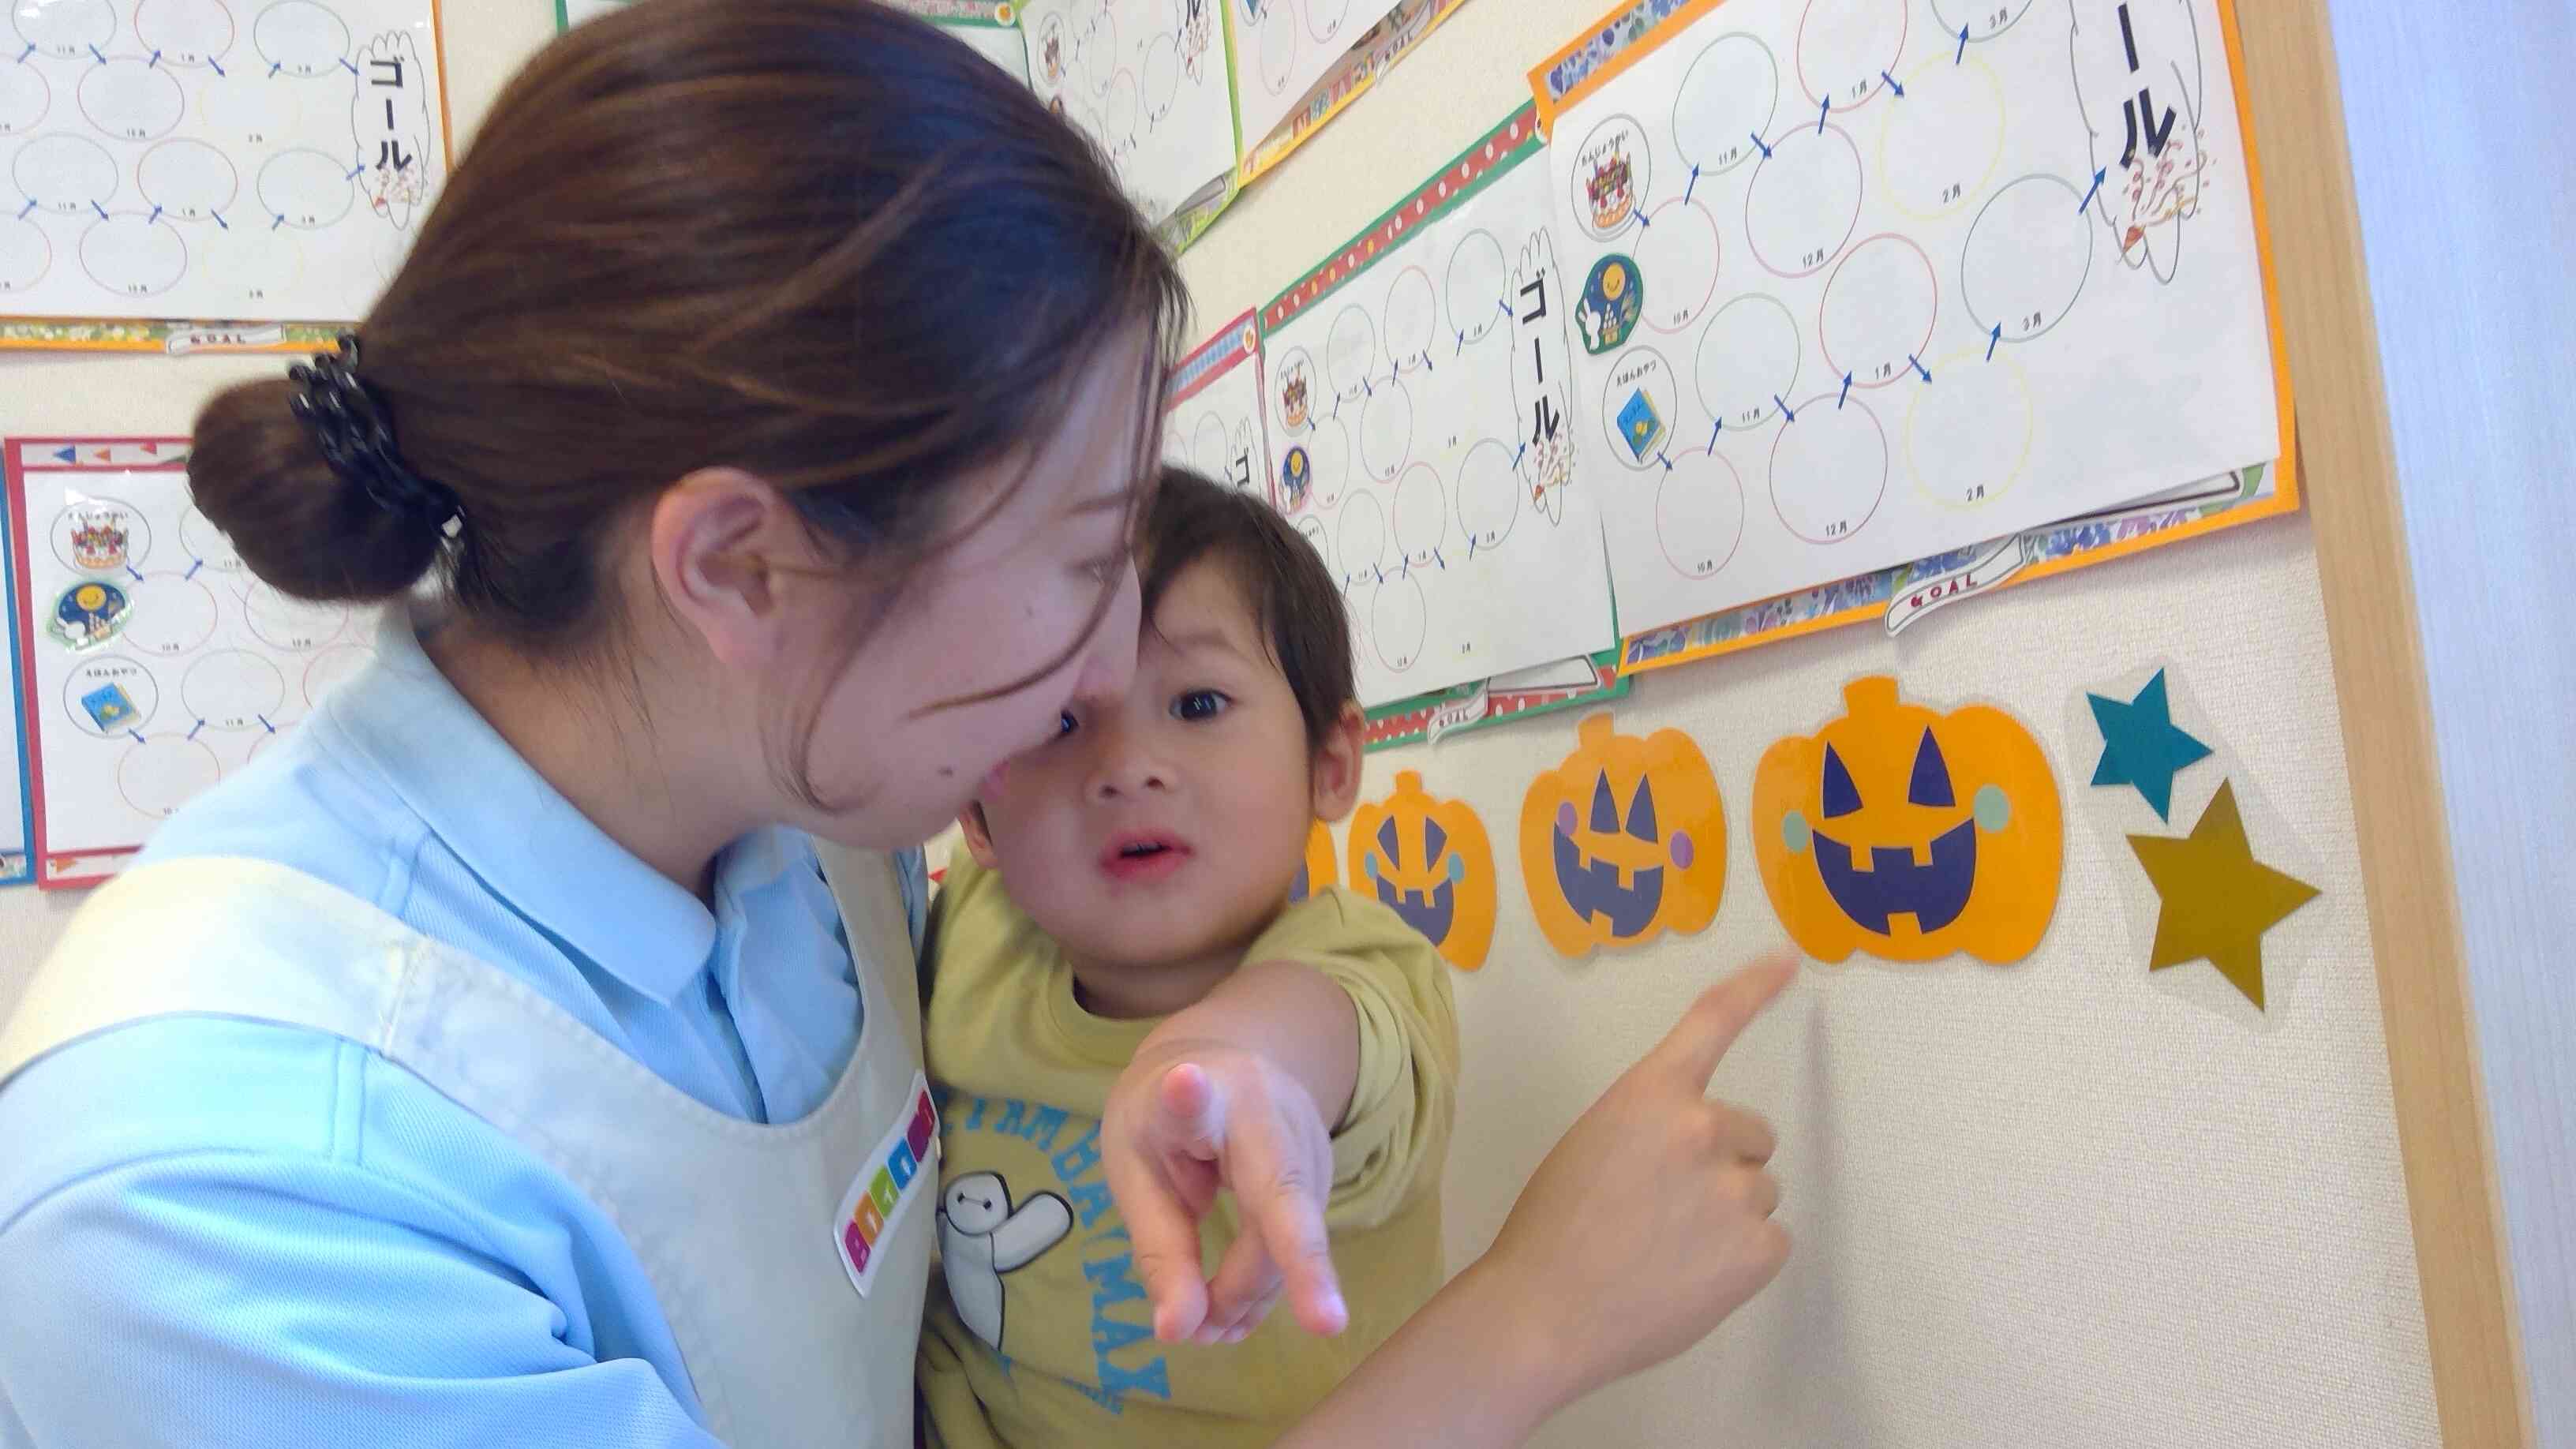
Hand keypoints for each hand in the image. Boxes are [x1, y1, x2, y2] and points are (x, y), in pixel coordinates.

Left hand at [1101, 1040, 1347, 1346]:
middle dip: (1278, 1274)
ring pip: (1292, 1237)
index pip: (1197, 1101)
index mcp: (1202, 1096)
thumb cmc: (1161, 1118)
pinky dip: (1262, 1284)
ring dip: (1250, 1294)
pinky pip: (1297, 1241)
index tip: (1185, 1084)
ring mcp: (1310, 1142)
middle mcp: (1270, 1110)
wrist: (1216, 1063)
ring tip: (1207, 1330)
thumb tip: (1179, 1332)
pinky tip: (1231, 1312)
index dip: (1190, 1097)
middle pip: (1282, 1202)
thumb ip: (1158, 1249)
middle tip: (1209, 1335)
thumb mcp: (1134, 1171)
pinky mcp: (1323, 1174)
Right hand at [1477, 956, 1795, 1401]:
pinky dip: (1739, 1261)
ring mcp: (1738, 1189)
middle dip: (1722, 1164)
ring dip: (1728, 1215)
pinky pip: (1770, 1242)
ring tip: (1668, 1251)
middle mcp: (1705, 1127)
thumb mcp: (1593, 1144)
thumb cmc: (1552, 1230)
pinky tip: (1689, 1278)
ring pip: (1759, 1192)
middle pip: (1750, 1136)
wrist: (1544, 1313)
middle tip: (1664, 1208)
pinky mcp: (1761, 1248)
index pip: (1712, 1022)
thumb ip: (1651, 1129)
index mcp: (1652, 1093)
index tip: (1789, 958)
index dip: (1754, 987)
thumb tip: (1700, 1157)